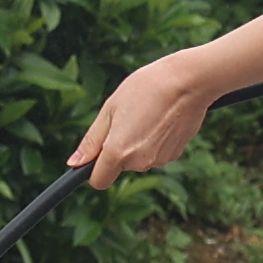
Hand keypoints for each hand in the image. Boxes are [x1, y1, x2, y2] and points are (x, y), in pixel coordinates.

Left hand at [70, 46, 224, 185]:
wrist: (188, 81)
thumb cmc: (146, 88)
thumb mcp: (110, 108)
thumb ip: (92, 141)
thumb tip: (74, 164)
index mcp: (118, 152)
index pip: (98, 181)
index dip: (95, 169)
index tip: (98, 152)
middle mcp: (139, 162)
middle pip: (120, 166)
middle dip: (119, 149)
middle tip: (128, 118)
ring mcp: (159, 160)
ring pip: (138, 160)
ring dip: (138, 144)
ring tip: (146, 115)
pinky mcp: (175, 155)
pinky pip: (155, 154)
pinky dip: (154, 142)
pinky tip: (161, 119)